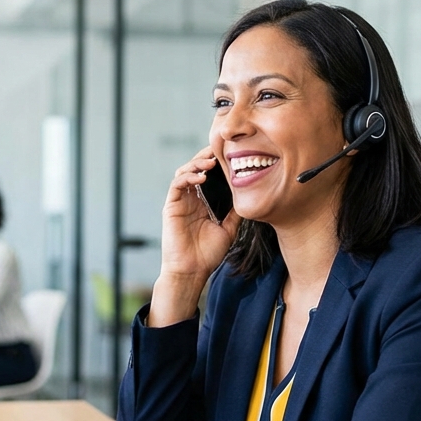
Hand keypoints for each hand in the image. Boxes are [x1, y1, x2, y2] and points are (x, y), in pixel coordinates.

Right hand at [151, 148, 240, 325]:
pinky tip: (201, 177)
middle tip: (221, 150)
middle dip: (207, 157)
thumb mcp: (229, 229)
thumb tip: (250, 197)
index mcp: (203, 202)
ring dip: (197, 163)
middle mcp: (191, 199)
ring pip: (185, 172)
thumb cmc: (208, 254)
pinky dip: (188, 177)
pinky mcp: (171, 207)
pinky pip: (177, 185)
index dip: (217, 163)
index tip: (231, 154)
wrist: (192, 271)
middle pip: (196, 169)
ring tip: (211, 161)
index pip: (209, 175)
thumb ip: (235, 212)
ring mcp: (180, 202)